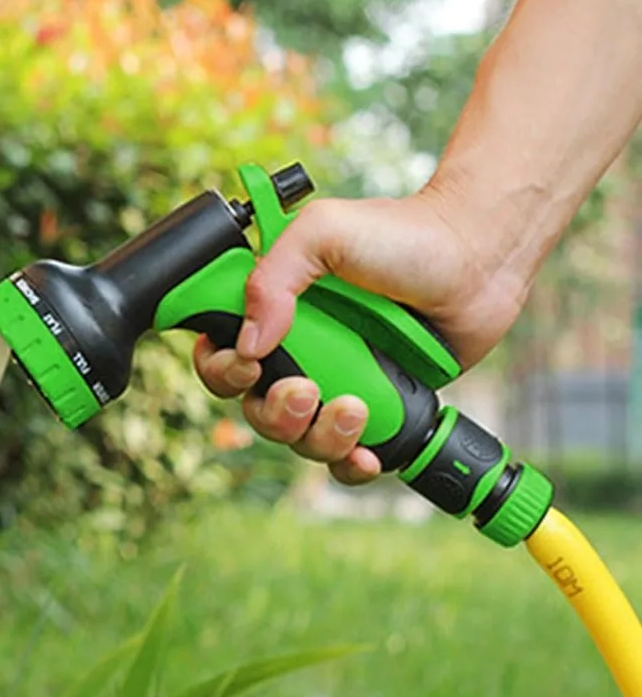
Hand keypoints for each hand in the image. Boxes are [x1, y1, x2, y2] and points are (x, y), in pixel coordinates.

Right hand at [194, 180, 531, 483]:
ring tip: (355, 408)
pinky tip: (366, 453)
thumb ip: (274, 275)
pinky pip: (345, 456)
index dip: (222, 368)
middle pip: (254, 407)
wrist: (477, 258)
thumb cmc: (402, 234)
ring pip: (297, 438)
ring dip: (316, 435)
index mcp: (272, 309)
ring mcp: (337, 382)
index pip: (219, 351)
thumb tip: (250, 342)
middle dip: (274, 411)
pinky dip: (350, 463)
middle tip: (306, 389)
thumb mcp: (325, 232)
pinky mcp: (376, 407)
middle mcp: (298, 349)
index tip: (249, 364)